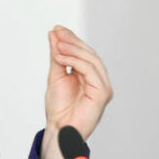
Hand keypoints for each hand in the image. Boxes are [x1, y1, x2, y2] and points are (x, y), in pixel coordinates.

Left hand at [44, 26, 112, 141]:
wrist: (59, 129)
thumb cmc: (59, 108)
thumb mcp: (56, 75)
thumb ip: (57, 56)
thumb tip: (55, 34)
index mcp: (90, 76)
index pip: (84, 53)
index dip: (72, 39)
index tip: (57, 29)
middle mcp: (99, 80)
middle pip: (89, 54)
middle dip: (72, 41)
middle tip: (57, 33)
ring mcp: (103, 86)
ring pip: (91, 60)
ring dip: (73, 49)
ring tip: (57, 44)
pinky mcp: (103, 93)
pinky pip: (90, 71)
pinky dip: (75, 61)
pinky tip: (60, 57)